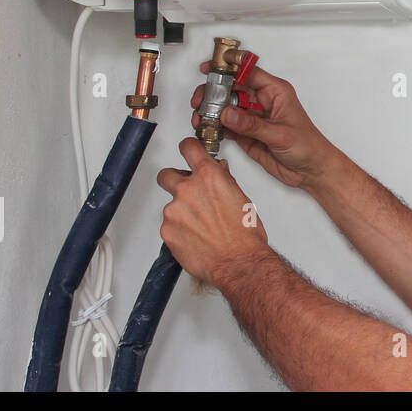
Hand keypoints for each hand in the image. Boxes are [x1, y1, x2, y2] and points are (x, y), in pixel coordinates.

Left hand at [157, 137, 270, 287]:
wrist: (239, 263)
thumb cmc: (245, 234)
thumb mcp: (241, 199)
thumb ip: (224, 181)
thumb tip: (219, 172)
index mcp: (209, 177)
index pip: (188, 148)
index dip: (187, 148)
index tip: (187, 150)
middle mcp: (187, 190)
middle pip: (166, 175)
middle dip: (174, 181)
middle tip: (187, 193)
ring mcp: (174, 211)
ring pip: (171, 205)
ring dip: (182, 212)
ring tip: (201, 227)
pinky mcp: (167, 232)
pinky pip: (169, 226)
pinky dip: (179, 230)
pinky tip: (195, 238)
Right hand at [191, 61, 338, 190]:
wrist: (311, 171)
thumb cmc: (308, 146)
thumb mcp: (280, 134)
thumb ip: (252, 125)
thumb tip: (227, 114)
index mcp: (275, 92)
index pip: (248, 72)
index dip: (228, 68)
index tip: (210, 68)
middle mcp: (262, 101)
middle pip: (232, 88)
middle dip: (213, 92)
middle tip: (200, 101)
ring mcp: (253, 117)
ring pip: (226, 107)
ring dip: (211, 111)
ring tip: (200, 118)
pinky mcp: (246, 133)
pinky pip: (226, 125)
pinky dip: (214, 126)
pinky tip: (207, 128)